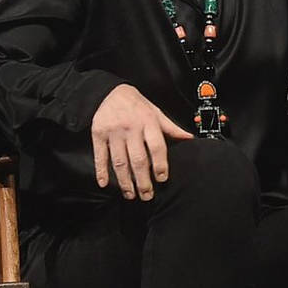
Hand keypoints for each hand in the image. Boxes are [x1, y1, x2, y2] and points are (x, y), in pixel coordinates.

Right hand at [92, 84, 192, 199]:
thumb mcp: (156, 112)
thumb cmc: (137, 105)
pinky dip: (101, 170)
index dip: (160, 164)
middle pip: (138, 159)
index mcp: (148, 123)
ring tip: (130, 194)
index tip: (162, 179)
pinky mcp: (98, 135)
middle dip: (143, 180)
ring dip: (125, 181)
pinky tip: (104, 183)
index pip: (157, 147)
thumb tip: (189, 138)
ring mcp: (114, 132)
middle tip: (147, 195)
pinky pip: (100, 155)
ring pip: (119, 161)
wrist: (110, 92)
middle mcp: (131, 128)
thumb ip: (171, 128)